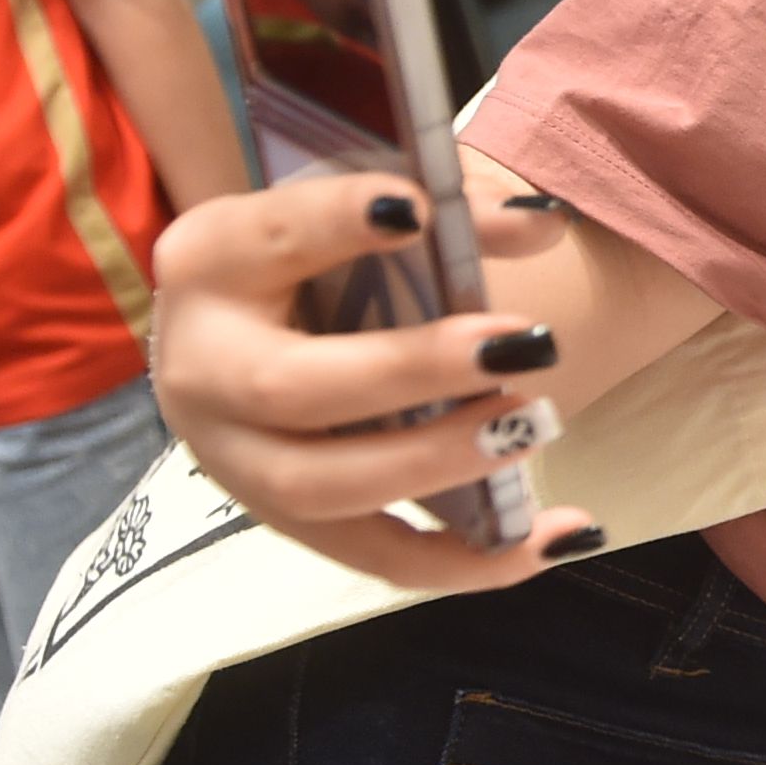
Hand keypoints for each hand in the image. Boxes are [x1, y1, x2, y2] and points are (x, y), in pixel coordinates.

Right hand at [147, 174, 598, 592]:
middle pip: (286, 388)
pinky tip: (564, 535)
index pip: (270, 235)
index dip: (337, 222)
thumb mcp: (368, 206)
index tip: (418, 210)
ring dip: (436, 465)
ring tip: (532, 426)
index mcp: (211, 262)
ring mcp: (234, 459)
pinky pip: (376, 558)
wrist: (254, 327)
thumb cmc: (319, 254)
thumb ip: (454, 203)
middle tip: (523, 347)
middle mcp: (202, 368)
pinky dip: (473, 560)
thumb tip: (543, 223)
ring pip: (319, 489)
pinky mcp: (289, 522)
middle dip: (411, 371)